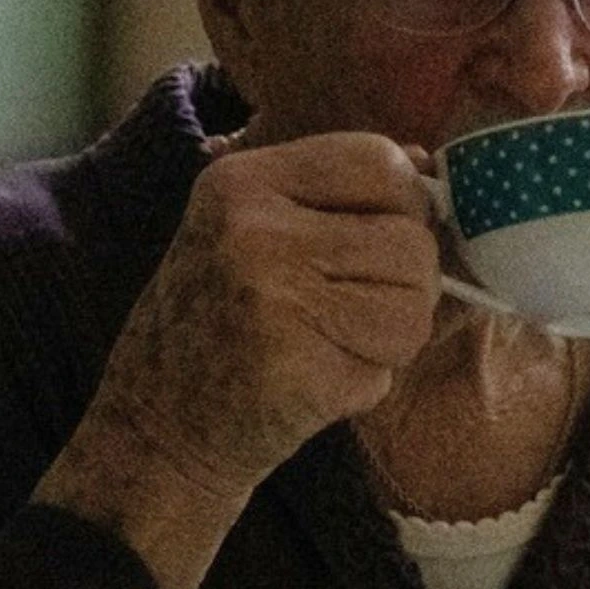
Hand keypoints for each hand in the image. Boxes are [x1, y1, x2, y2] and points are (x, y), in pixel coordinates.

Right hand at [35, 130, 440, 588]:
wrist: (158, 428)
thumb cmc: (225, 326)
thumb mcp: (257, 233)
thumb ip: (340, 197)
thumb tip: (431, 167)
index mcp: (243, 181)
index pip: (380, 160)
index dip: (404, 206)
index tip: (376, 243)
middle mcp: (251, 229)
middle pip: (410, 238)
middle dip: (405, 285)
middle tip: (345, 315)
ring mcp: (270, 296)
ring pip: (414, 301)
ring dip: (394, 337)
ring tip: (331, 346)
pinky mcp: (294, 365)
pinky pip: (390, 361)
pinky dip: (370, 381)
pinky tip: (316, 380)